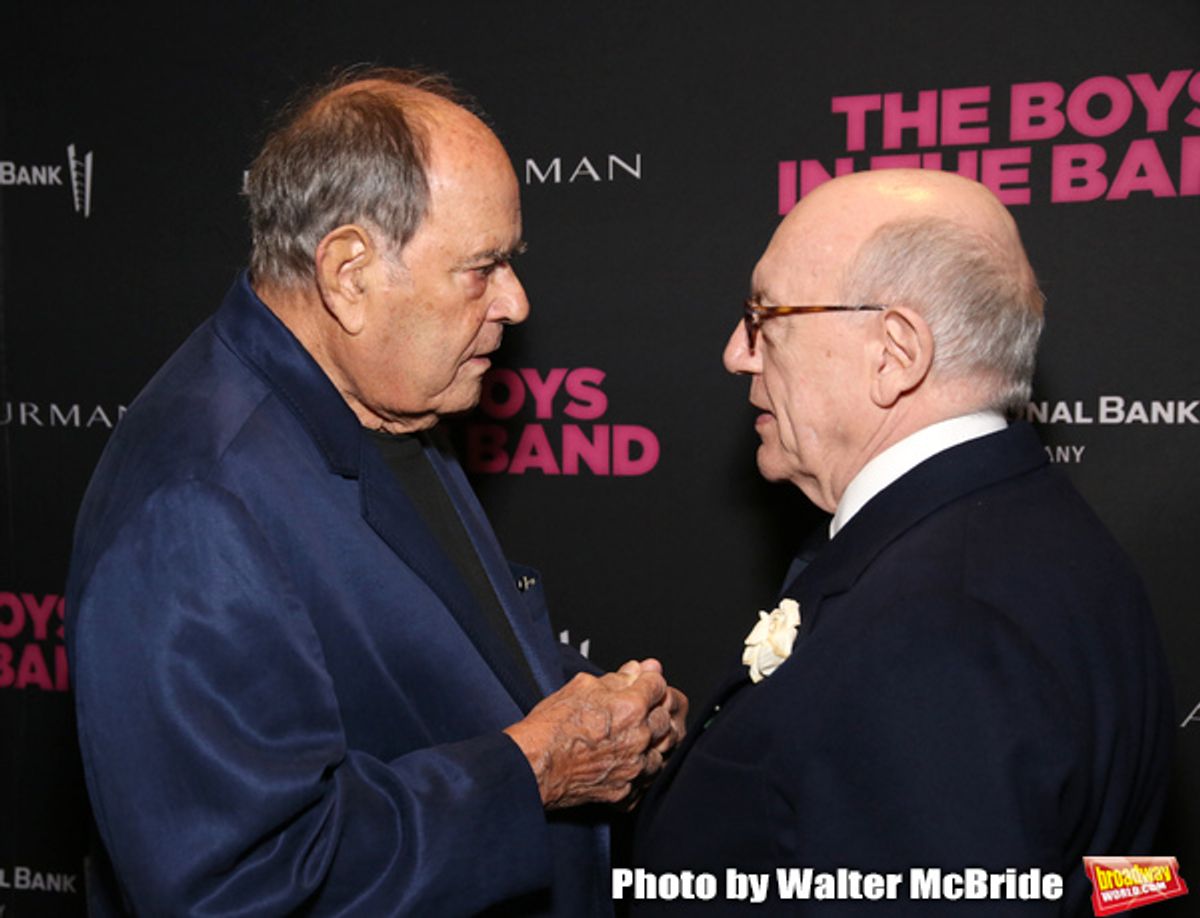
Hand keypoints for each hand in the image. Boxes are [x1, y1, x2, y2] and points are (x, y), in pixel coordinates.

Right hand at [503, 660, 684, 808]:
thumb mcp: (581, 687)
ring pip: (663, 751)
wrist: (535, 765)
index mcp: (631, 707)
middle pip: (666, 718)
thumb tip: (636, 670)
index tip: (642, 685)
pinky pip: (647, 780)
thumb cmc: (551, 728)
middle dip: (654, 710)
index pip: (658, 685)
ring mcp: (634, 767)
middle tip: (635, 710)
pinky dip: (642, 770)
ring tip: (631, 737)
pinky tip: (628, 762)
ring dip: (652, 742)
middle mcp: (638, 738)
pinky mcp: (625, 790)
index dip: (649, 682)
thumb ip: (616, 678)